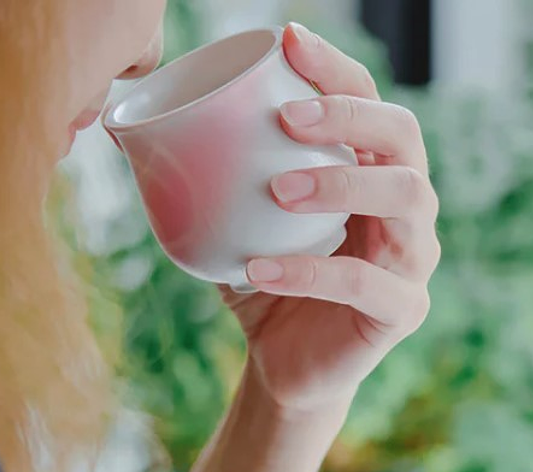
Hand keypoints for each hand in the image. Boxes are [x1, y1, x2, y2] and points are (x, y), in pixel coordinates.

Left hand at [219, 22, 439, 415]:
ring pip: (406, 199)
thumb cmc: (265, 287)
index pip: (371, 104)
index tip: (287, 42)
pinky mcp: (402, 312)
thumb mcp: (232, 225)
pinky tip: (258, 268)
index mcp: (371, 175)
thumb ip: (202, 178)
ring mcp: (412, 260)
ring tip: (279, 189)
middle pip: (404, 138)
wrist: (282, 367)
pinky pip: (365, 284)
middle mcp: (405, 209)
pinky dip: (310, 273)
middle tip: (288, 117)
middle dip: (350, 116)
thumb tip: (120, 128)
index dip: (337, 70)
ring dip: (343, 183)